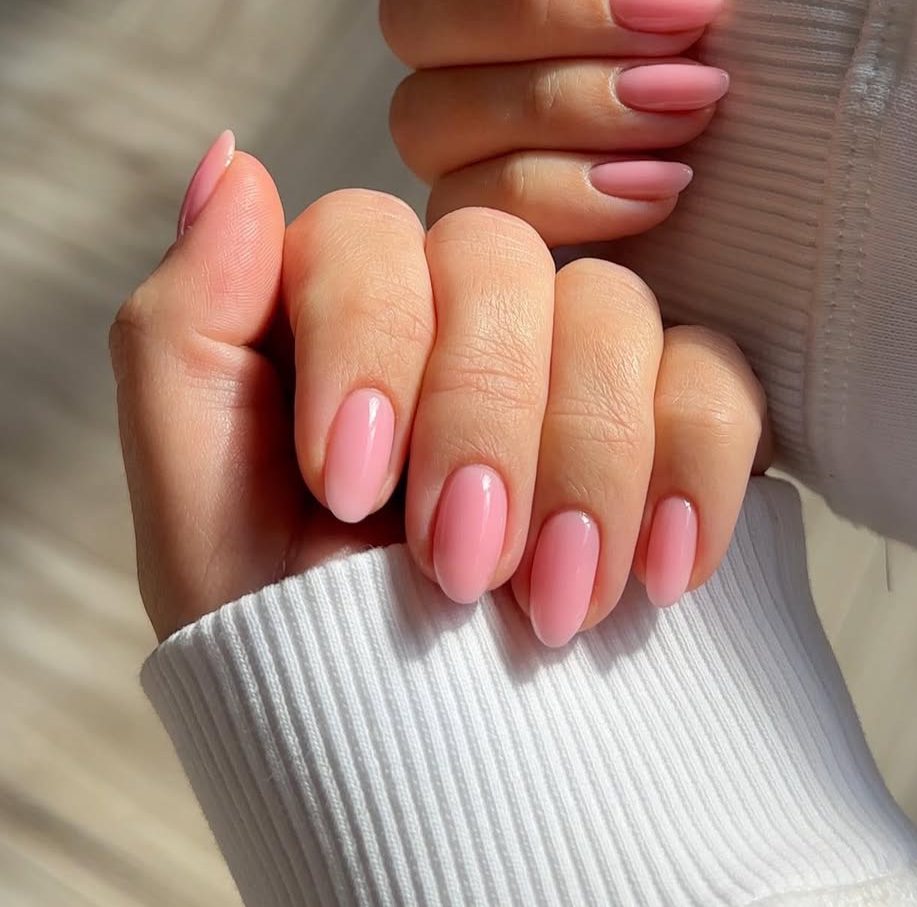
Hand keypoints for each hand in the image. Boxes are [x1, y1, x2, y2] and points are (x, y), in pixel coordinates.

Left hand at [112, 134, 765, 644]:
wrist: (442, 772)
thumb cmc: (302, 648)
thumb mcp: (201, 515)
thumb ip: (185, 328)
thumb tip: (230, 159)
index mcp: (339, 318)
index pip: (368, 234)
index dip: (368, 342)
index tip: (351, 487)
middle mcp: (459, 318)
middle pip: (497, 257)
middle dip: (482, 418)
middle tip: (462, 562)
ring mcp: (571, 360)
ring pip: (610, 306)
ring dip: (586, 460)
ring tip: (557, 603)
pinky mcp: (674, 411)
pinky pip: (715, 374)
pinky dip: (694, 466)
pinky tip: (664, 570)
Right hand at [382, 0, 727, 246]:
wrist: (887, 123)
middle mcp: (463, 37)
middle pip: (418, 3)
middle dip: (557, 5)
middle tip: (690, 14)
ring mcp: (469, 137)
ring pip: (432, 110)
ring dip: (572, 99)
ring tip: (700, 102)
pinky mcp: (503, 229)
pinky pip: (478, 209)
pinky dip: (572, 192)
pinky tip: (670, 184)